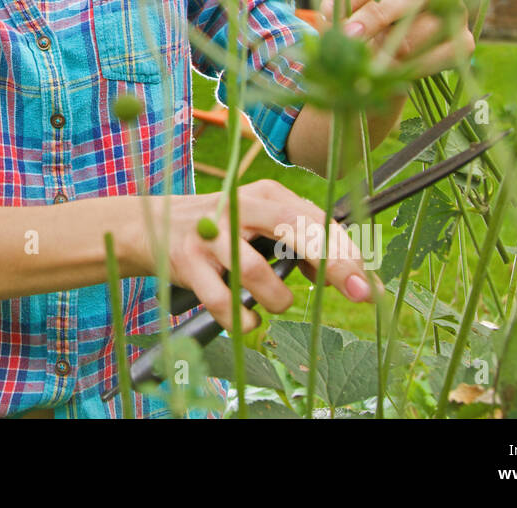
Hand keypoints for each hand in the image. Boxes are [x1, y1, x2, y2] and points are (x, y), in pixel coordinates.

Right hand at [138, 180, 384, 334]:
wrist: (148, 226)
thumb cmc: (218, 231)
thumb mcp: (258, 224)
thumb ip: (297, 242)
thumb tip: (343, 272)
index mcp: (263, 195)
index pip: (314, 218)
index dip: (346, 250)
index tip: (368, 283)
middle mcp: (238, 208)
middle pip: (295, 228)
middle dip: (333, 262)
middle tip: (358, 293)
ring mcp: (211, 235)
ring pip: (258, 272)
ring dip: (277, 299)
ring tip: (273, 304)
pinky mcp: (187, 262)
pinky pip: (224, 301)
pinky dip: (242, 319)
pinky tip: (248, 320)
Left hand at [320, 0, 474, 77]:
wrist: (382, 59)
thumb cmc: (361, 22)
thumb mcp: (345, 11)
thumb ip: (341, 7)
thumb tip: (334, 12)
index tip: (330, 11)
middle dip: (375, 16)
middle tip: (349, 35)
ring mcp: (456, 9)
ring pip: (425, 28)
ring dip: (392, 48)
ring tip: (365, 61)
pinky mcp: (464, 41)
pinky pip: (444, 53)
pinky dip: (415, 66)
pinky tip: (391, 72)